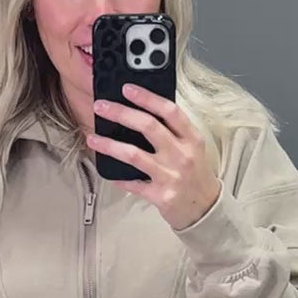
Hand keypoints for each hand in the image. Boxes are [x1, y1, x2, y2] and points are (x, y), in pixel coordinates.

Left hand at [86, 82, 221, 230]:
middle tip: (101, 106)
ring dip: (109, 145)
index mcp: (191, 139)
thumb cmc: (196, 174)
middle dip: (121, 113)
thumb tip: (141, 112)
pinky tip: (108, 172)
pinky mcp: (160, 196)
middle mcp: (181, 155)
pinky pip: (133, 184)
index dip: (147, 97)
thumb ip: (173, 131)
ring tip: (92, 139)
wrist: (205, 208)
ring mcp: (170, 176)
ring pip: (134, 154)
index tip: (127, 89)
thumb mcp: (193, 147)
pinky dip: (119, 178)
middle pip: (148, 127)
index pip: (169, 111)